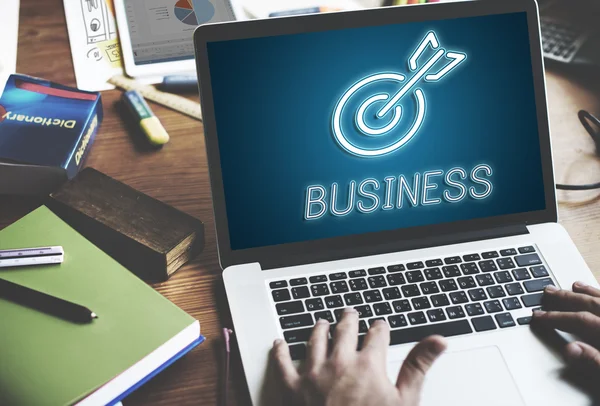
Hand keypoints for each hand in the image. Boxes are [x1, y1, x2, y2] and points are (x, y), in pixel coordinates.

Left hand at [272, 308, 446, 405]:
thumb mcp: (404, 402)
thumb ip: (418, 366)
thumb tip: (438, 340)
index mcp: (368, 364)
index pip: (377, 335)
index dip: (380, 328)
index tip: (381, 326)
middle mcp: (339, 362)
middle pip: (344, 330)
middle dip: (349, 320)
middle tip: (350, 313)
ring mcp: (313, 373)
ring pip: (315, 340)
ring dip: (319, 328)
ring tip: (322, 322)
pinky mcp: (292, 388)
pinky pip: (282, 362)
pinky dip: (280, 350)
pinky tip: (280, 343)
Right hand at [532, 281, 599, 370]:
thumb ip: (594, 361)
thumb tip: (570, 349)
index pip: (580, 320)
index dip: (556, 317)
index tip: (538, 316)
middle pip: (591, 305)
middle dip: (567, 298)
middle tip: (548, 292)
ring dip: (588, 293)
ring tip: (575, 286)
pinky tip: (599, 295)